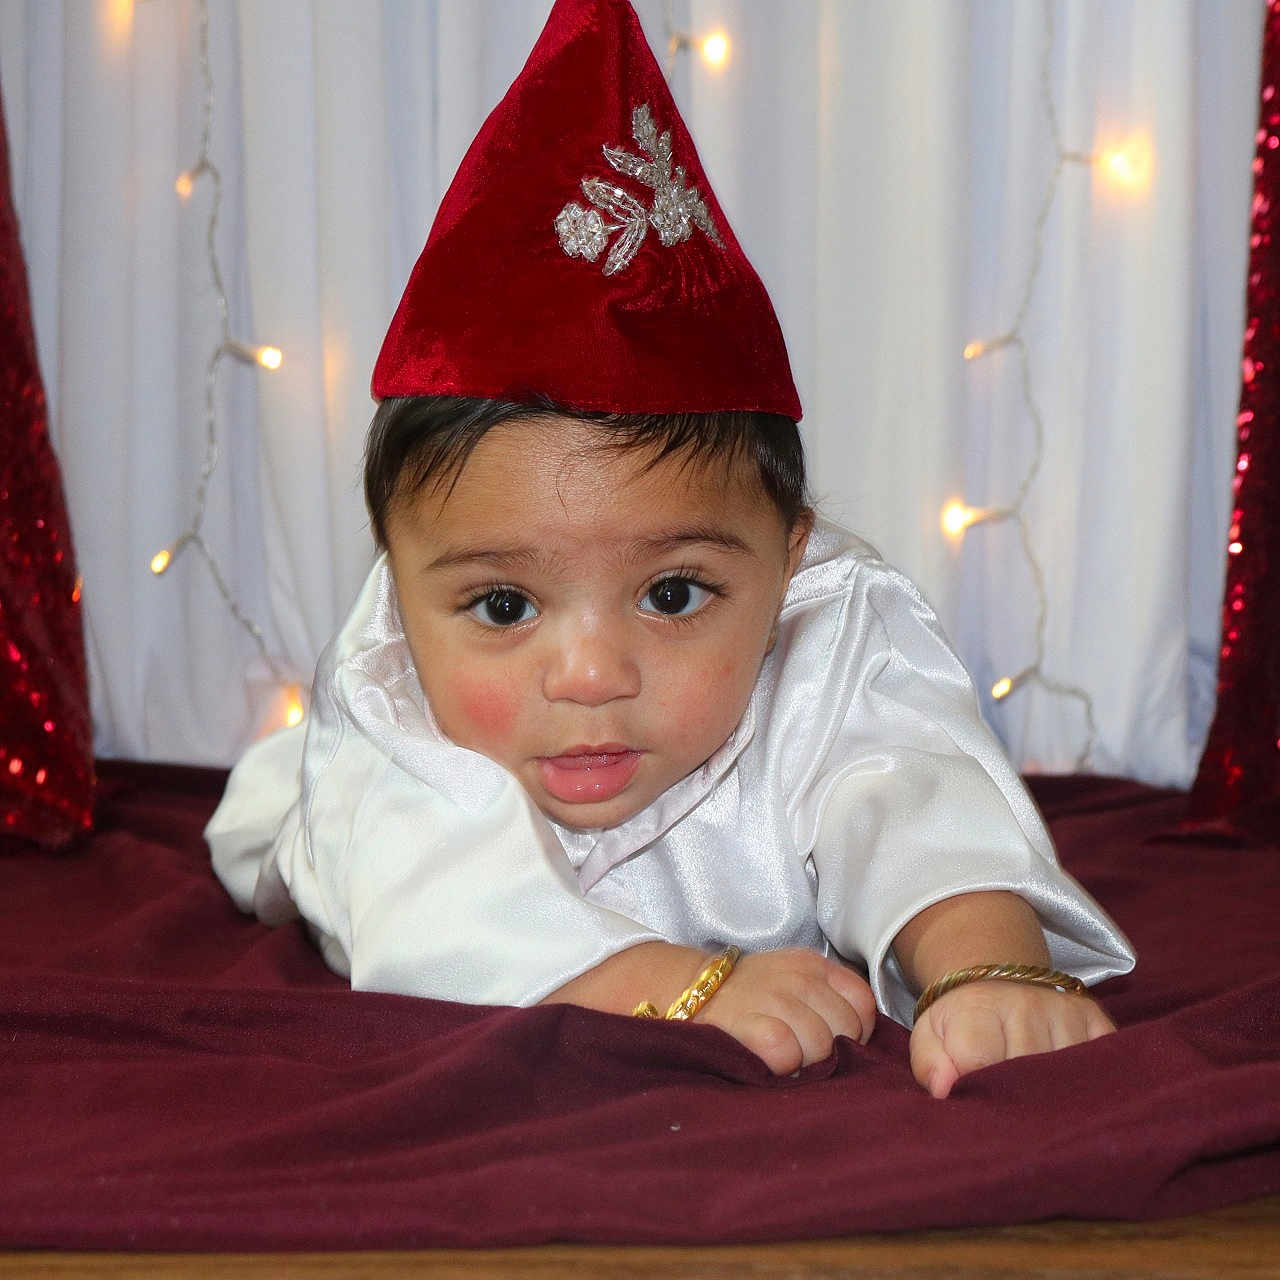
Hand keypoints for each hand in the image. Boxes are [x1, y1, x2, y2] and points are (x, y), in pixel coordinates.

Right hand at [696, 948, 875, 1075]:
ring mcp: (774, 998)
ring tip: (787, 1059)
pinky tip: (772, 1062)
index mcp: (815, 965)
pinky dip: (783, 1065)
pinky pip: (787, 1054)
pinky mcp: (749, 1023)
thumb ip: (830, 997)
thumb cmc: (753, 993)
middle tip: (807, 1054)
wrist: (695, 989)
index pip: (863, 1002)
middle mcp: (799, 978)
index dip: (857, 1030)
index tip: (837, 1042)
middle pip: (846, 1029)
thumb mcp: (796, 978)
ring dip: (806, 1063)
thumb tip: (860, 1039)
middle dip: (832, 1051)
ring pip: (820, 1047)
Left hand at [909, 979, 1114, 1098]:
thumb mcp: (930, 1034)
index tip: (973, 1109)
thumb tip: (944, 1090)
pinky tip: (1070, 1098)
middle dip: (1014, 1104)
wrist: (999, 977)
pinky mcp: (1098, 1022)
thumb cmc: (962, 1020)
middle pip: (1026, 1074)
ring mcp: (1066, 1014)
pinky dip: (1089, 1089)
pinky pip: (1103, 1067)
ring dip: (1053, 1100)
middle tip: (1007, 1123)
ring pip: (1065, 1077)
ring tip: (1036, 1110)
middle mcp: (1028, 1007)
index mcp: (979, 1008)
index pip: (978, 1059)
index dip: (974, 1091)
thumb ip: (928, 1063)